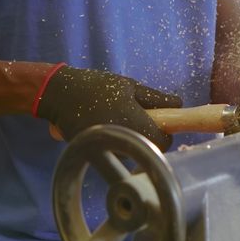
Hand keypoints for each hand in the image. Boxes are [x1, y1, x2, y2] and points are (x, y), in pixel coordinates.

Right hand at [35, 66, 179, 149]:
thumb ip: (156, 98)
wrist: (60, 95)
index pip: (164, 142)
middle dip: (147, 135)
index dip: (165, 132)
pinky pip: (116, 152)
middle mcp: (125, 143)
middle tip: (136, 117)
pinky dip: (116, 142)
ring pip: (132, 151)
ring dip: (132, 139)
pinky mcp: (97, 153)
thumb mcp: (130, 87)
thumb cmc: (98, 87)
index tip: (158, 122)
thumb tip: (179, 105)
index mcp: (138, 125)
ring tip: (118, 119)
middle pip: (149, 149)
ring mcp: (110, 151)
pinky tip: (107, 127)